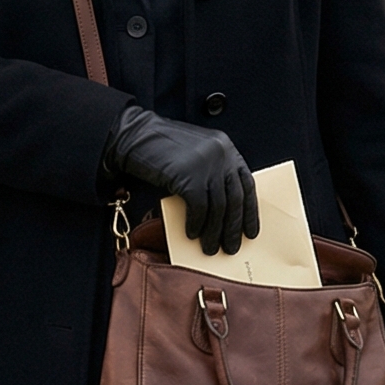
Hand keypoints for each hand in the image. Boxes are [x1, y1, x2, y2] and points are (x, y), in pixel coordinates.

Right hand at [103, 106, 259, 254]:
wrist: (134, 135)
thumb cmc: (160, 147)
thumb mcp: (195, 153)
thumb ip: (211, 171)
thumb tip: (220, 208)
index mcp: (225, 147)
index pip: (247, 184)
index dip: (250, 211)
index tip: (250, 232)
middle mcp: (221, 154)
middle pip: (235, 199)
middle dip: (233, 228)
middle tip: (231, 248)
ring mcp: (206, 164)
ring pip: (218, 207)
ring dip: (214, 232)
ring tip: (210, 249)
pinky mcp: (189, 175)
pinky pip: (198, 208)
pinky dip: (196, 224)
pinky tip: (192, 235)